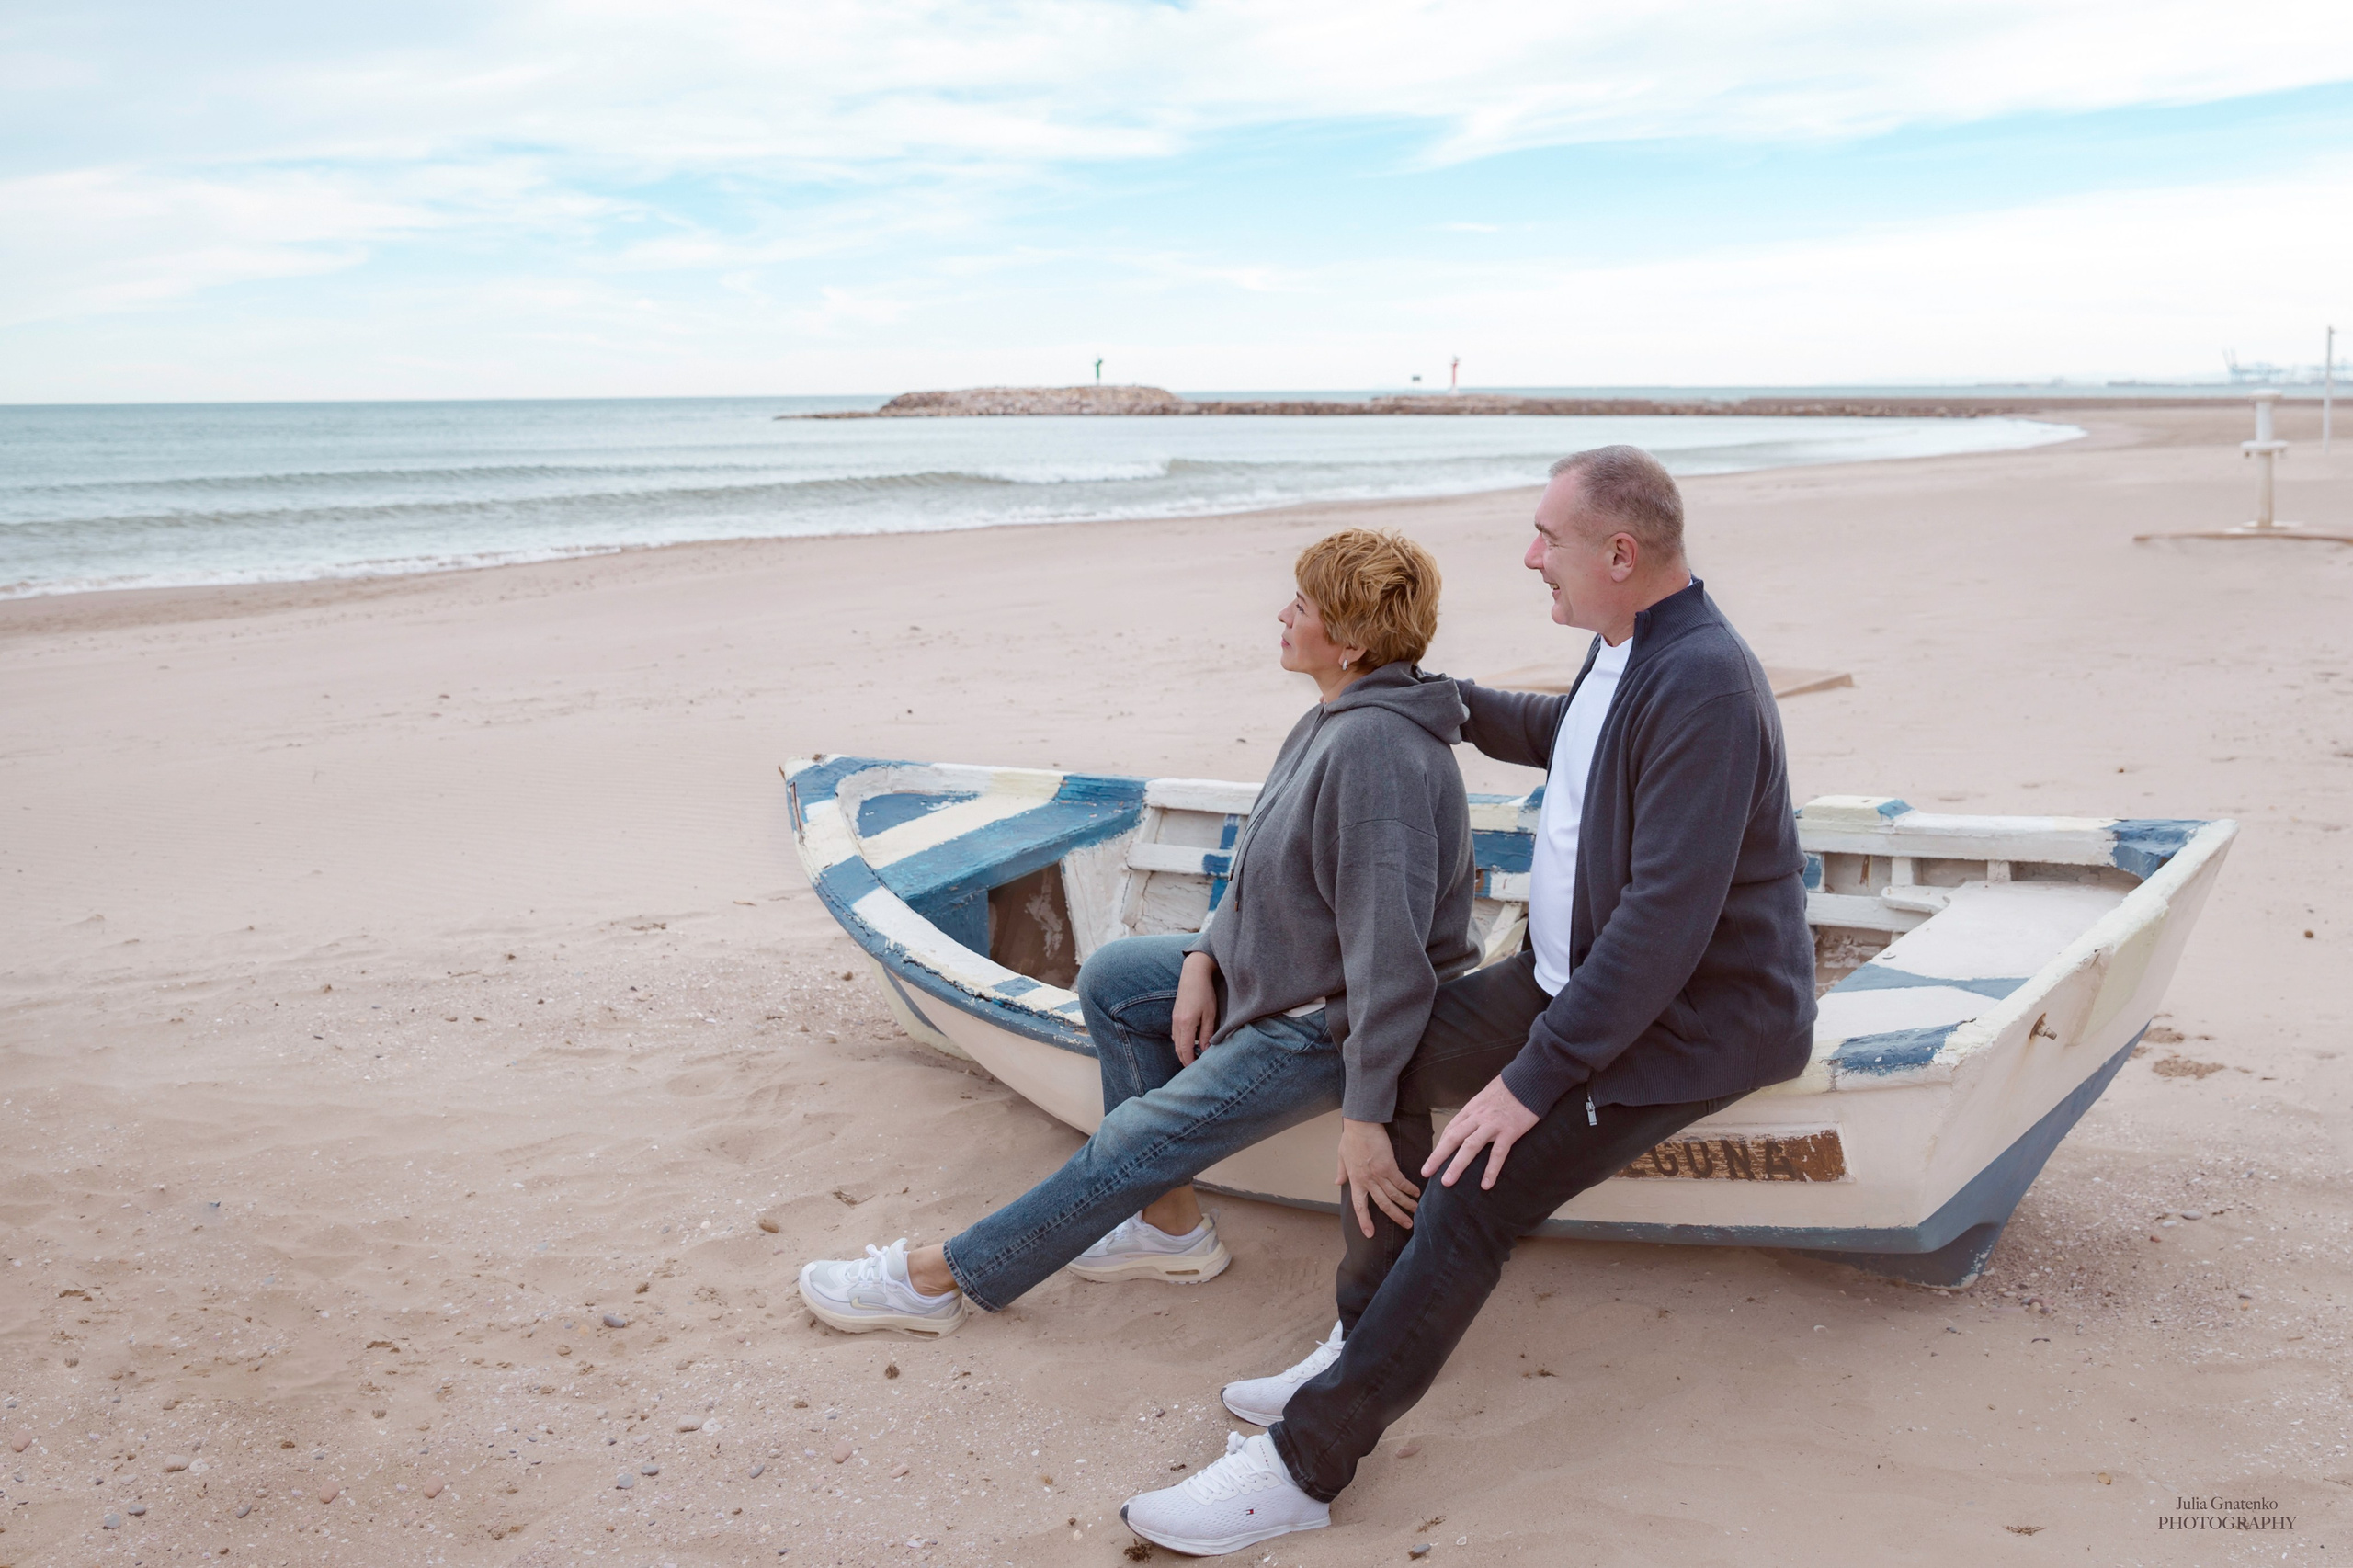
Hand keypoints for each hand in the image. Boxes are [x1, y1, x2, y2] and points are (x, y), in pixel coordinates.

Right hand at [1172, 951, 1219, 1065]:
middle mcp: (1177, 1024)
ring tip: (1194, 1058)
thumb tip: (1206, 1051)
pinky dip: (1181, 1042)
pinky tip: (1191, 1043)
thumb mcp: (1210, 1015)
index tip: (1196, 1070)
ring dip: (1183, 1051)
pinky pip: (1176, 1034)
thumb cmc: (1205, 993)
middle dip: (1185, 1060)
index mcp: (1186, 1024)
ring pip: (1176, 1042)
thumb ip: (1207, 1034)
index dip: (1190, 1062)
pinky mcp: (1175, 1016)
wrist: (1193, 974)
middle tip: (1195, 1068)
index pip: (1185, 1050)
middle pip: (1178, 1049)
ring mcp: (1174, 1019)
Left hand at [1334, 1118, 1420, 1237]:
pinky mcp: (1389, 1166)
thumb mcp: (1342, 1156)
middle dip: (1396, 1216)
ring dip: (1406, 1205)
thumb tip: (1338, 1182)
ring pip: (1394, 1195)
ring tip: (1416, 1211)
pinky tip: (1416, 1193)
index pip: (1359, 1206)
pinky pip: (1401, 1182)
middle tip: (1407, 1225)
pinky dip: (1409, 1189)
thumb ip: (1341, 1171)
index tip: (1370, 1234)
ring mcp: (1378, 1175)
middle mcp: (1367, 1181)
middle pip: (1383, 1204)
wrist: (1360, 1124)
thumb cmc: (1351, 1137)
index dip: (1365, 1221)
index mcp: (1355, 1180)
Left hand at [1423, 1075, 1541, 1190]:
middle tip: (1426, 1172)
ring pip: (1470, 1146)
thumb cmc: (1509, 1090)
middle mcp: (1478, 1117)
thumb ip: (1477, 1112)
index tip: (1432, 1162)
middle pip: (1453, 1137)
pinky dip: (1491, 1169)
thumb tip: (1470, 1125)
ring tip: (1447, 1182)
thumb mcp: (1486, 1097)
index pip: (1450, 1130)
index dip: (1440, 1147)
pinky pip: (1498, 1153)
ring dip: (1457, 1165)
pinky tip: (1485, 1185)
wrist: (1529, 1080)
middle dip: (1438, 1156)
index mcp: (1471, 1110)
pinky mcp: (1510, 1130)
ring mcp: (1493, 1124)